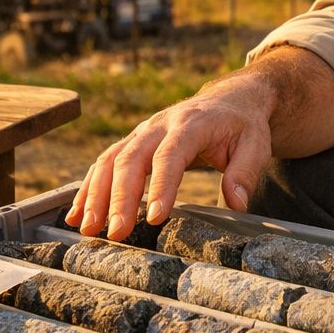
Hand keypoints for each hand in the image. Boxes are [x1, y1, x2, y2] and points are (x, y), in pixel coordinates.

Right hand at [63, 72, 274, 240]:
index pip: (171, 155)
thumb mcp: (256, 143)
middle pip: (131, 158)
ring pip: (109, 160)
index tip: (156, 218)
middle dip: (120, 197)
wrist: (229, 99)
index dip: (161, 185)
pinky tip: (77, 216)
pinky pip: (103, 163)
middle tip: (116, 233)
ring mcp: (141, 133)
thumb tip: (235, 202)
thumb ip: (246, 172)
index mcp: (191, 124)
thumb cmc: (242, 125)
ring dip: (96, 195)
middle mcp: (158, 125)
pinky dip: (88, 189)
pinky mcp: (131, 143)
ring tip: (88, 229)